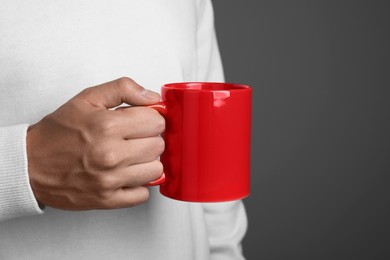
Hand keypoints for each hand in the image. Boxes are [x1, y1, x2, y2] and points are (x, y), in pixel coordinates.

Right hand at [27, 77, 164, 209]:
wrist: (30, 164)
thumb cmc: (58, 133)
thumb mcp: (87, 99)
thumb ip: (123, 89)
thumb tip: (152, 96)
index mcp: (107, 126)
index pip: (157, 122)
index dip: (151, 118)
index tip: (142, 121)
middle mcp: (111, 154)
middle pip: (159, 145)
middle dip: (149, 138)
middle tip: (134, 137)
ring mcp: (110, 180)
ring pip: (156, 170)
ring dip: (147, 162)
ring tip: (131, 156)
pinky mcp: (107, 200)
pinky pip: (143, 194)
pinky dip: (138, 184)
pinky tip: (126, 174)